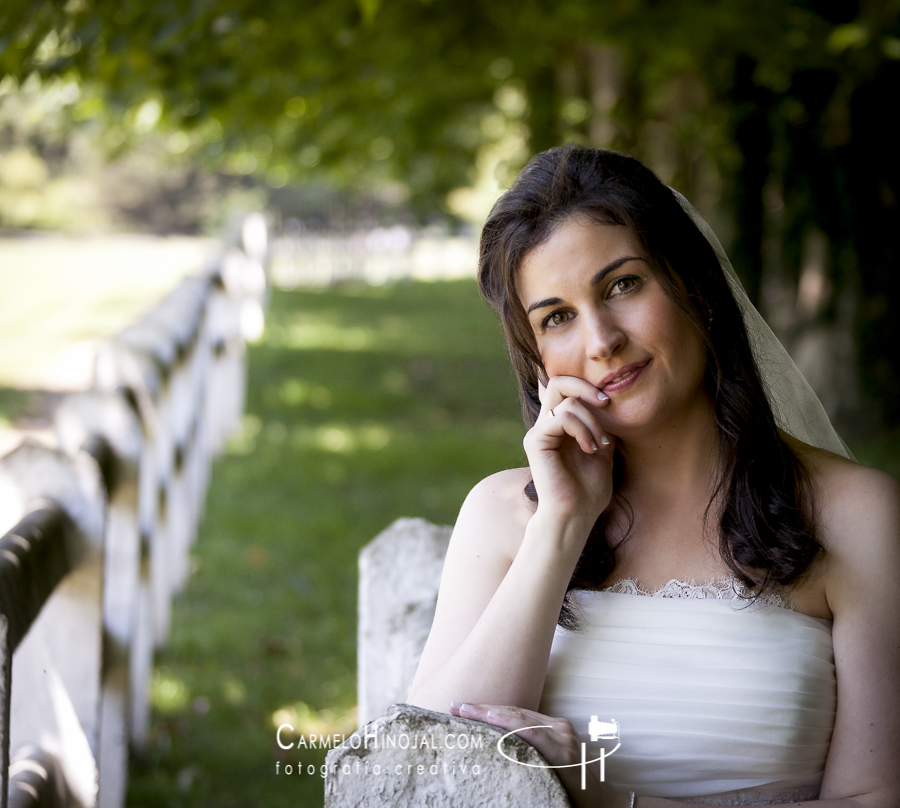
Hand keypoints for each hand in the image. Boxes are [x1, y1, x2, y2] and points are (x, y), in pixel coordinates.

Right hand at [449, 701, 631, 807]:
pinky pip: (529, 716)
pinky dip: (506, 713)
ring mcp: (562, 727)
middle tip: (457, 707)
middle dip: (485, 709)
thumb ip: (526, 768)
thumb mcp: (548, 788)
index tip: (469, 712)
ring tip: (465, 708)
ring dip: (492, 709)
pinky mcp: (560, 724)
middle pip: (518, 715)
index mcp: (559, 752)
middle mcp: (561, 734)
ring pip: (520, 712)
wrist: (599, 797)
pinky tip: (488, 712)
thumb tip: (494, 755)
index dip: (494, 717)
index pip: (522, 727)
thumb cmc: (572, 799)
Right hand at [524, 375, 614, 526]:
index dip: (588, 387)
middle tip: (607, 403)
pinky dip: (583, 430)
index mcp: (559, 426)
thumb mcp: (603, 452)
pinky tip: (591, 449)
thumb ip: (601, 427)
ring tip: (602, 444)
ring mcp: (538, 432)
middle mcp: (545, 425)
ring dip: (593, 421)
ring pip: (567, 401)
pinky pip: (562, 418)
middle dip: (587, 388)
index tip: (611, 404)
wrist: (575, 516)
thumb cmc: (588, 492)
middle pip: (558, 382)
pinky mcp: (535, 441)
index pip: (566, 388)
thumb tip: (611, 404)